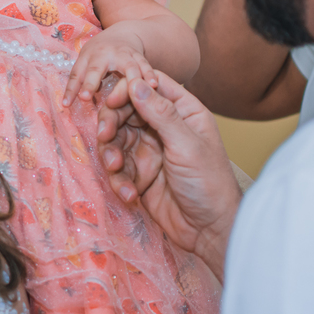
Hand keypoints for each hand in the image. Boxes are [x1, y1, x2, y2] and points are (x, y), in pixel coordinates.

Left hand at [62, 28, 156, 106]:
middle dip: (90, 83)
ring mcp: (123, 54)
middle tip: (86, 98)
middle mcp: (104, 54)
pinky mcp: (139, 57)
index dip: (71, 89)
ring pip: (126, 66)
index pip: (77, 74)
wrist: (123, 35)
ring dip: (129, 78)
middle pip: (96, 69)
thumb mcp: (86, 63)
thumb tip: (67, 105)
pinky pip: (145, 66)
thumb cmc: (99, 54)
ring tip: (134, 92)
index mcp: (88, 57)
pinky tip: (154, 85)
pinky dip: (149, 74)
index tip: (66, 104)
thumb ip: (79, 82)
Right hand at [96, 75, 242, 281]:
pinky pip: (118, 167)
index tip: (113, 101)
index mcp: (182, 110)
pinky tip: (129, 194)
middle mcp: (163, 126)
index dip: (127, 88)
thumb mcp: (186, 144)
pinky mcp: (139, 173)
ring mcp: (149, 149)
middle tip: (104, 135)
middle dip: (111, 122)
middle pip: (125, 110)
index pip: (149, 85)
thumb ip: (160, 113)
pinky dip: (118, 179)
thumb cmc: (209, 182)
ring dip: (111, 152)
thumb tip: (135, 82)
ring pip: (116, 138)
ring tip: (116, 168)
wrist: (209, 231)